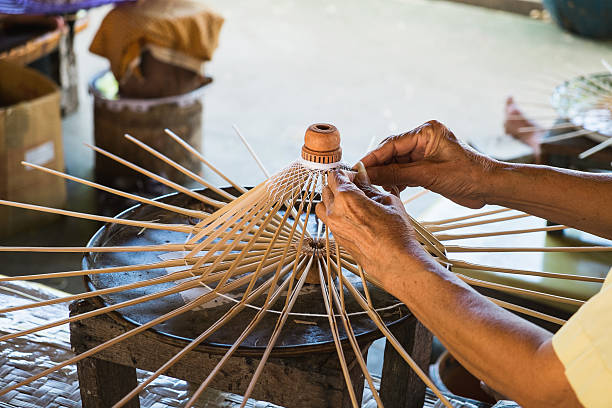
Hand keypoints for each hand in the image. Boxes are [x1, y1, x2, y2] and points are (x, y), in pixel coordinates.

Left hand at [314, 167, 429, 283]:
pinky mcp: (337, 239)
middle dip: (339, 185)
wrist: (395, 261)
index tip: (356, 176)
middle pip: (326, 189)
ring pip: (322, 205)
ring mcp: (333, 227)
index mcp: (346, 198)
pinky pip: (329, 220)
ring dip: (332, 200)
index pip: (334, 175)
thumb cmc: (395, 233)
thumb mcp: (387, 200)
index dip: (346, 173)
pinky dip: (335, 214)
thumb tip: (361, 174)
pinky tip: (354, 217)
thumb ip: (369, 186)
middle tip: (356, 188)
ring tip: (352, 203)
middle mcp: (335, 212)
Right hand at [360, 120, 496, 207]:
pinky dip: (397, 182)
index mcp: (426, 132)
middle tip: (363, 181)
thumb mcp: (428, 175)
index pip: (391, 144)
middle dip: (378, 168)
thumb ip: (396, 174)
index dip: (373, 158)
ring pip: (396, 164)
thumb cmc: (468, 175)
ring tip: (377, 189)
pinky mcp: (427, 167)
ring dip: (387, 177)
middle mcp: (424, 140)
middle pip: (391, 154)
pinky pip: (405, 172)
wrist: (490, 188)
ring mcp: (425, 154)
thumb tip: (370, 174)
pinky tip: (392, 191)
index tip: (357, 169)